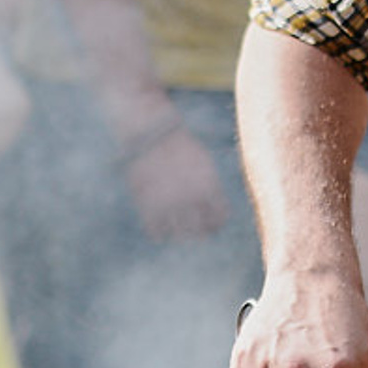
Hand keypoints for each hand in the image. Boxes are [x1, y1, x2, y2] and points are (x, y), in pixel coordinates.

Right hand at [125, 122, 227, 241]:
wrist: (151, 132)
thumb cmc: (179, 146)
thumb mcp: (203, 163)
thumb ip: (210, 187)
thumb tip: (214, 211)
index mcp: (208, 187)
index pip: (219, 219)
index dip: (215, 224)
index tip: (209, 224)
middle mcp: (191, 198)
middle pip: (200, 233)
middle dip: (198, 233)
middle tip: (192, 230)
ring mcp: (169, 203)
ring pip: (179, 236)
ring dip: (179, 233)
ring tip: (175, 228)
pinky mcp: (148, 205)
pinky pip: (157, 233)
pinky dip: (159, 233)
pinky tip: (159, 225)